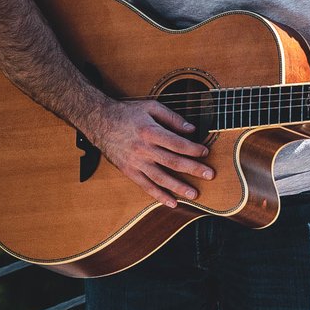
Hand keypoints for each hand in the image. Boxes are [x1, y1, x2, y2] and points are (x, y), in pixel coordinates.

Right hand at [88, 98, 213, 206]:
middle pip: (172, 162)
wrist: (99, 121)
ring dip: (178, 187)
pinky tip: (171, 202)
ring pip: (160, 178)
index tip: (205, 152)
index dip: (193, 149)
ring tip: (194, 194)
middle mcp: (143, 149)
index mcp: (150, 131)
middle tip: (210, 175)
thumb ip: (172, 117)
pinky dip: (158, 196)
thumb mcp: (150, 106)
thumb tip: (191, 129)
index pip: (177, 143)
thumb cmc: (127, 112)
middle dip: (193, 169)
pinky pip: (145, 186)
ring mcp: (135, 162)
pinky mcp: (128, 171)